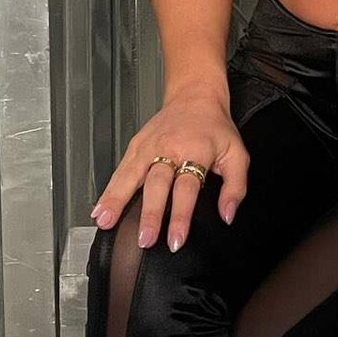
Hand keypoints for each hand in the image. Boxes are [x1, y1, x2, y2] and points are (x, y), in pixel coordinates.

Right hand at [90, 83, 248, 251]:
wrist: (195, 97)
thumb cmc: (215, 128)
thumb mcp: (237, 155)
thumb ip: (235, 188)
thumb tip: (227, 215)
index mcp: (195, 152)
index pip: (186, 189)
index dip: (181, 216)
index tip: (176, 239)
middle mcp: (169, 149)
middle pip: (157, 185)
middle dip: (150, 214)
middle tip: (145, 239)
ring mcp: (149, 147)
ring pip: (131, 175)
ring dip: (118, 200)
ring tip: (106, 222)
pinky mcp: (136, 146)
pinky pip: (120, 170)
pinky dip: (109, 190)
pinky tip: (100, 208)